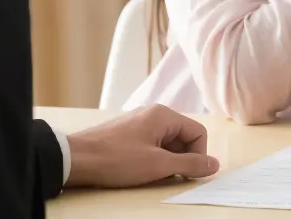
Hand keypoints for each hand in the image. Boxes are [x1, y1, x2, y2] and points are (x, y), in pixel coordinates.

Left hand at [65, 104, 219, 187]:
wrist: (75, 159)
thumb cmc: (117, 160)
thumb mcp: (158, 165)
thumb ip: (190, 164)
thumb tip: (215, 164)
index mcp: (164, 115)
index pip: (198, 133)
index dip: (199, 155)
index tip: (188, 174)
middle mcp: (153, 114)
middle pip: (183, 136)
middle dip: (181, 159)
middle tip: (169, 177)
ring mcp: (138, 122)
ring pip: (166, 142)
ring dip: (166, 160)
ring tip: (153, 175)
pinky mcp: (126, 133)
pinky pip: (151, 144)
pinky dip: (152, 158)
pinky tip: (140, 170)